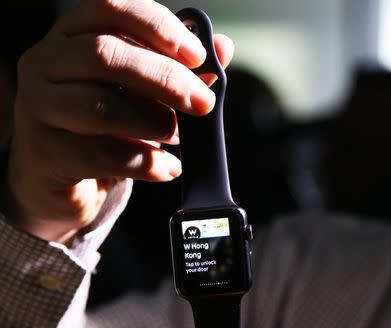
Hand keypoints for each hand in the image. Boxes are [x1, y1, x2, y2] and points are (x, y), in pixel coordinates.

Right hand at [2, 0, 233, 243]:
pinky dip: (146, 163)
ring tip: (179, 137)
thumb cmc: (105, 119)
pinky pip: (101, 156)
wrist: (62, 170)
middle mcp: (46, 63)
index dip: (159, 27)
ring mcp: (37, 109)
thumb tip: (222, 48)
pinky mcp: (45, 154)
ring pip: (101, 107)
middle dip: (165, 79)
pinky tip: (168, 168)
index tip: (198, 56)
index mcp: (72, 35)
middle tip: (202, 103)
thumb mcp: (141, 88)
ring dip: (154, 122)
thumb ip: (178, 67)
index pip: (111, 9)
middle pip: (105, 55)